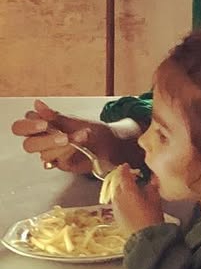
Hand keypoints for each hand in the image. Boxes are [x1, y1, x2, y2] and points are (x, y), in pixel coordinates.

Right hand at [11, 101, 140, 173]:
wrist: (111, 144)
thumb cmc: (92, 130)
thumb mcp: (73, 120)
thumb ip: (54, 116)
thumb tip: (37, 103)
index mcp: (41, 126)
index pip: (21, 128)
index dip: (28, 126)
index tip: (44, 123)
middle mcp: (43, 141)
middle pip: (28, 145)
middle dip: (45, 140)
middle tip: (63, 136)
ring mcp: (52, 154)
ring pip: (44, 154)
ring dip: (63, 146)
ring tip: (82, 136)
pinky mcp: (62, 165)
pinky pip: (58, 162)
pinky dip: (68, 153)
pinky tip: (77, 147)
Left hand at [110, 165, 162, 237]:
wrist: (145, 238)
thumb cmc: (152, 217)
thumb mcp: (155, 200)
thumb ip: (152, 188)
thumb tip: (151, 180)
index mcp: (128, 191)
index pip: (123, 175)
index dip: (124, 169)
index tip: (127, 166)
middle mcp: (118, 197)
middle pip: (118, 184)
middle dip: (123, 179)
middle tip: (132, 178)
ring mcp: (115, 207)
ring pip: (116, 193)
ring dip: (122, 190)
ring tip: (131, 190)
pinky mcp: (116, 216)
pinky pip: (117, 203)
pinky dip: (122, 199)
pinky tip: (129, 202)